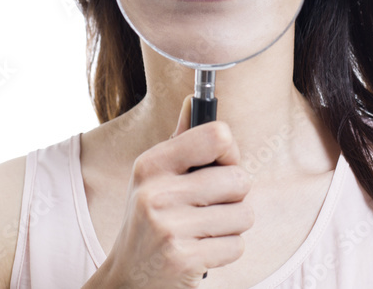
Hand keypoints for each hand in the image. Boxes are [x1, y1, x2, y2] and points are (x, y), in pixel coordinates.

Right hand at [97, 96, 253, 287]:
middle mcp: (157, 193)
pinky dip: (225, 250)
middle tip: (211, 207)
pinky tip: (202, 250)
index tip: (222, 166)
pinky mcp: (184, 259)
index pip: (217, 136)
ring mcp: (169, 228)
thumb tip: (194, 101)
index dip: (230, 153)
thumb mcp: (154, 178)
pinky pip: (236, 246)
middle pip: (239, 180)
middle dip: (235, 197)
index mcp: (151, 164)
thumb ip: (180, 141)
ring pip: (244, 215)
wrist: (128, 280)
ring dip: (232, 227)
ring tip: (205, 230)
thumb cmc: (149, 222)